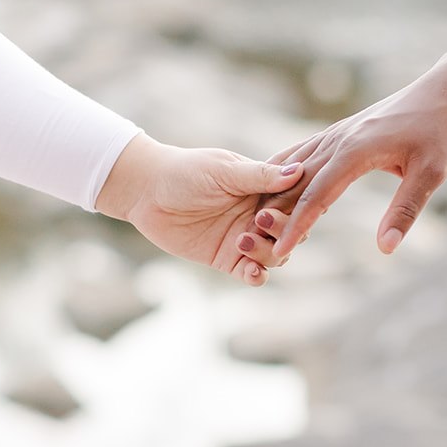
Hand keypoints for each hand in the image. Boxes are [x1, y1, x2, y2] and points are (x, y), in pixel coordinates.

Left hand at [96, 134, 305, 285]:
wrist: (147, 192)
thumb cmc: (185, 172)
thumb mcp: (224, 171)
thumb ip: (260, 176)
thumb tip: (299, 172)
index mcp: (264, 189)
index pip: (296, 202)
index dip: (298, 207)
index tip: (284, 205)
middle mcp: (259, 215)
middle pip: (292, 232)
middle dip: (284, 231)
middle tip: (260, 221)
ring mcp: (245, 238)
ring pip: (276, 255)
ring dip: (268, 253)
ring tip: (242, 242)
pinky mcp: (227, 258)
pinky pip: (252, 273)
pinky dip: (257, 276)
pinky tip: (251, 271)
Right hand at [252, 70, 446, 257]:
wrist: (442, 91)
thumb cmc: (440, 133)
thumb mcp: (431, 174)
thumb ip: (404, 211)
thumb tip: (386, 248)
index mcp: (355, 151)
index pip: (316, 196)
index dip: (297, 226)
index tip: (281, 252)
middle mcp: (337, 140)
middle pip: (294, 181)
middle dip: (273, 212)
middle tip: (251, 242)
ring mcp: (335, 133)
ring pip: (292, 165)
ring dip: (272, 192)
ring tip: (253, 219)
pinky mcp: (339, 131)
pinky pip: (302, 153)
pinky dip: (282, 172)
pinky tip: (270, 184)